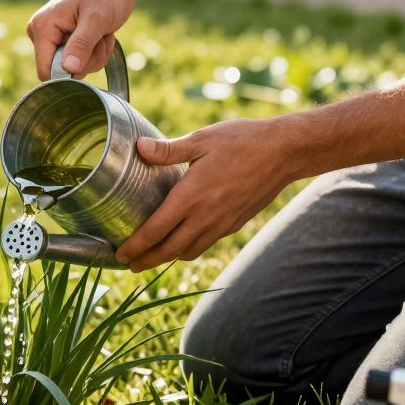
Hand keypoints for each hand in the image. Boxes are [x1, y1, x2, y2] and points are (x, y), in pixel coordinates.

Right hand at [26, 0, 138, 79]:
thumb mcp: (97, 19)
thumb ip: (81, 44)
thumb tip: (68, 70)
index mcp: (42, 27)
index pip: (46, 71)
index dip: (69, 72)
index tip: (90, 55)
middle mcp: (41, 33)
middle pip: (62, 71)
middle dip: (87, 60)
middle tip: (102, 38)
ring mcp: (51, 37)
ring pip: (73, 69)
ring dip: (94, 56)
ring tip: (102, 34)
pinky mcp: (62, 40)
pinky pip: (77, 61)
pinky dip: (95, 53)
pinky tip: (100, 35)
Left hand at [115, 119, 301, 270]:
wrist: (285, 152)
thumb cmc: (242, 141)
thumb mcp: (201, 140)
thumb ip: (168, 150)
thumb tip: (139, 148)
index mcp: (190, 197)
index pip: (155, 231)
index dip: (136, 246)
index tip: (120, 254)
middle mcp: (204, 217)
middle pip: (169, 250)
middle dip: (146, 260)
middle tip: (128, 265)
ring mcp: (221, 224)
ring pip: (188, 252)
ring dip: (167, 258)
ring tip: (152, 257)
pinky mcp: (234, 224)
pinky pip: (205, 244)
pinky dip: (188, 249)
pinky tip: (182, 242)